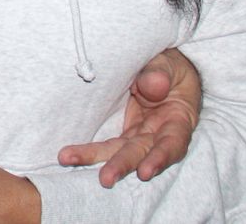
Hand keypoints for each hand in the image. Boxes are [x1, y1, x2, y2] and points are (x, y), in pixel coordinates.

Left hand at [57, 47, 200, 185]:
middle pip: (139, 152)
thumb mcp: (170, 65)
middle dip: (121, 165)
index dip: (160, 158)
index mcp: (177, 120)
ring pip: (118, 149)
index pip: (172, 143)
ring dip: (95, 156)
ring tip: (68, 158)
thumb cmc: (170, 68)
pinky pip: (108, 142)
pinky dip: (92, 149)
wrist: (164, 69)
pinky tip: (71, 155)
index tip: (145, 171)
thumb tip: (153, 84)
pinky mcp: (125, 131)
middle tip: (105, 179)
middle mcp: (158, 133)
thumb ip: (161, 73)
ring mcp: (140, 133)